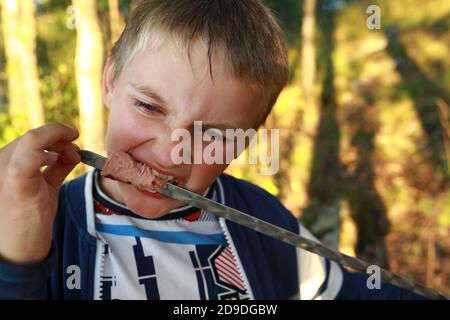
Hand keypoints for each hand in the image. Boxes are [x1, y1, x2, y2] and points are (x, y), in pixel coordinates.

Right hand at [0, 123, 80, 263]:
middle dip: (61, 138)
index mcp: (5, 162)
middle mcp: (0, 162)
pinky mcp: (16, 182)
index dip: (55, 134)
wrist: (19, 249)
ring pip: (33, 139)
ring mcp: (5, 171)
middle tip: (77, 151)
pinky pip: (32, 156)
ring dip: (59, 142)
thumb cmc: (29, 219)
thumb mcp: (44, 187)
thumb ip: (55, 168)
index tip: (73, 136)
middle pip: (34, 136)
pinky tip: (60, 161)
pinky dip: (50, 153)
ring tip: (74, 156)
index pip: (31, 138)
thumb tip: (73, 152)